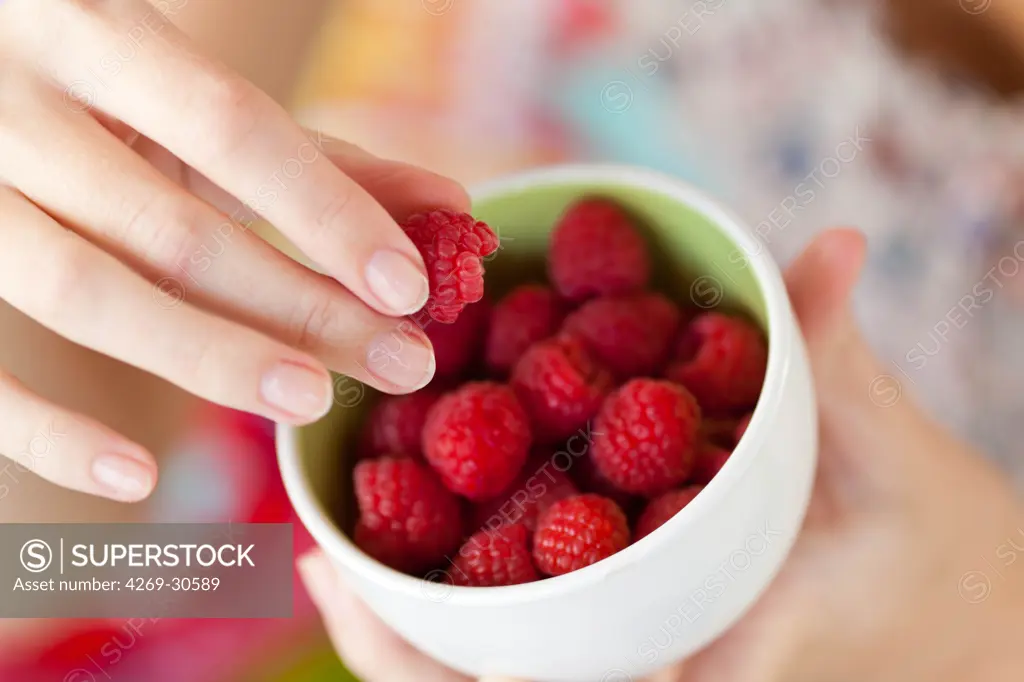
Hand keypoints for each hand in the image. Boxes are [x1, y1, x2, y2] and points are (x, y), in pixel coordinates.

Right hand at [0, 0, 464, 501]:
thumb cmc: (100, 84)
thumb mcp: (194, 99)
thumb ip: (314, 156)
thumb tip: (450, 202)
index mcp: (94, 31)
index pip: (230, 128)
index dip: (327, 213)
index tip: (411, 287)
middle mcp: (11, 102)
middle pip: (171, 230)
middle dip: (300, 308)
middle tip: (402, 363)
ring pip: (81, 292)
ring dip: (209, 357)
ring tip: (311, 402)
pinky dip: (48, 432)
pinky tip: (138, 477)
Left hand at [298, 229, 1023, 681]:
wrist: (938, 601)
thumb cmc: (919, 538)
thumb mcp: (881, 448)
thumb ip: (834, 351)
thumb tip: (836, 241)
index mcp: (723, 644)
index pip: (588, 680)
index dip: (454, 658)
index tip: (354, 593)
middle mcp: (670, 663)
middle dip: (406, 653)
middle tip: (323, 574)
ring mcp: (651, 659)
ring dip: (415, 644)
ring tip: (336, 571)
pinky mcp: (644, 641)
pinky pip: (530, 650)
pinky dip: (458, 622)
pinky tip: (401, 564)